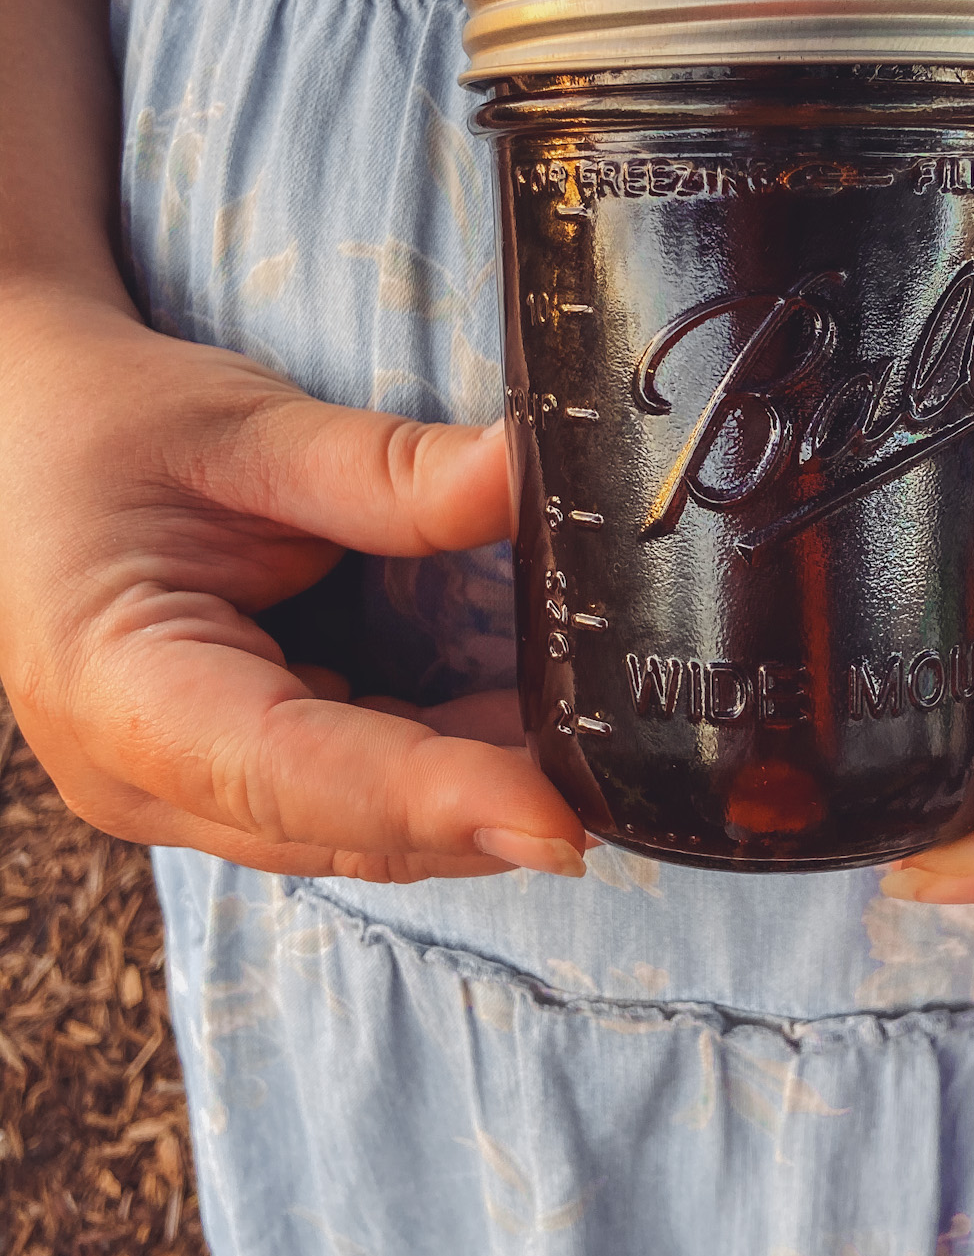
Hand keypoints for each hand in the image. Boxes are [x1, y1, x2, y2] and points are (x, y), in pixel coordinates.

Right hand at [0, 291, 584, 882]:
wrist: (21, 438)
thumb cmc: (103, 426)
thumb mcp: (240, 429)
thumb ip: (387, 472)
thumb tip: (538, 479)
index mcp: (117, 689)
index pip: (296, 771)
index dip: (435, 799)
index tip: (561, 819)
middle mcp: (140, 779)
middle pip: (342, 824)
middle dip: (486, 809)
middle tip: (631, 778)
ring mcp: (178, 795)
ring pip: (356, 829)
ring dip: (473, 796)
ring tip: (601, 751)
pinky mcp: (222, 782)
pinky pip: (346, 800)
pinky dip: (436, 770)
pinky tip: (527, 729)